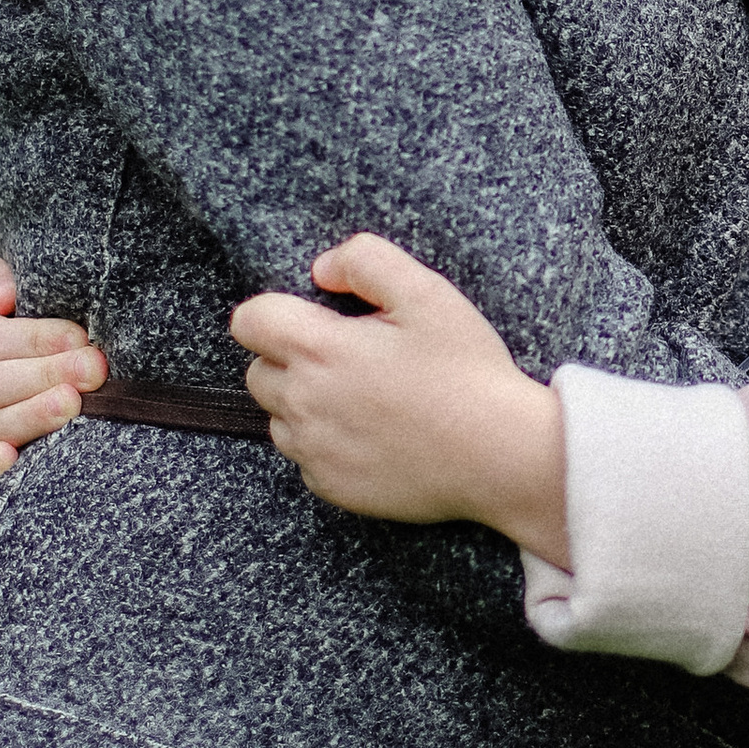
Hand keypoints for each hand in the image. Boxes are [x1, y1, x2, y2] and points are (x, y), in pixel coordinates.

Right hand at [0, 258, 104, 500]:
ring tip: (69, 404)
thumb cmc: (34, 363)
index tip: (80, 337)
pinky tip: (8, 457)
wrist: (9, 439)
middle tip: (93, 370)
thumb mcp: (22, 319)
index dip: (35, 336)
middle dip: (46, 373)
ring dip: (28, 415)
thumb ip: (1, 286)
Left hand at [230, 235, 568, 557]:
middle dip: (291, 360)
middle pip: (258, 372)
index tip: (314, 318)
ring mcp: (313, 451)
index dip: (276, 312)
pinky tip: (375, 435)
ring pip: (279, 419)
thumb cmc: (466, 372)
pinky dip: (328, 444)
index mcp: (318, 350)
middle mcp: (302, 403)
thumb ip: (365, 260)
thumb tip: (322, 270)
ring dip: (305, 405)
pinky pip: (306, 459)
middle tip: (350, 359)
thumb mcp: (426, 293)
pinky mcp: (330, 486)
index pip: (248, 321)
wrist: (500, 455)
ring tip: (365, 399)